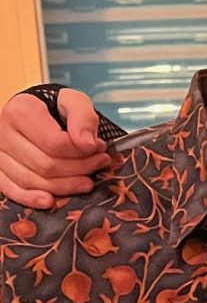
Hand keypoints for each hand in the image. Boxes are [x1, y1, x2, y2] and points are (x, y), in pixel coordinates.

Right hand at [0, 89, 113, 207]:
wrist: (30, 110)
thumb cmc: (53, 106)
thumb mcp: (73, 100)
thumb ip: (83, 117)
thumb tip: (89, 144)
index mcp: (20, 111)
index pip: (55, 144)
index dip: (81, 151)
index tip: (100, 147)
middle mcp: (2, 133)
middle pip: (45, 165)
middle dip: (79, 169)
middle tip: (100, 163)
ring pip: (31, 181)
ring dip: (64, 186)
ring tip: (87, 181)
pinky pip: (10, 190)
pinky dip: (31, 199)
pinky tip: (51, 202)